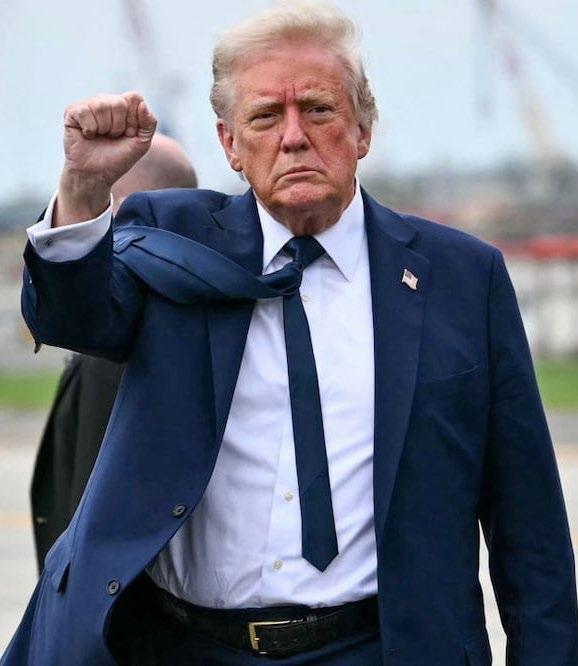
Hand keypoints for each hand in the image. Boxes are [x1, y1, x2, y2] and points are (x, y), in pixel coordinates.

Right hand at [55, 92, 156, 225]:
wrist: (97, 174)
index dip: (133, 120)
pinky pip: (85, 112)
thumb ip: (149, 124)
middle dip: (119, 126)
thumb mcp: (141, 143)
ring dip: (104, 128)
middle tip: (112, 137)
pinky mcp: (73, 112)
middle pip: (119, 102)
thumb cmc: (118, 158)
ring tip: (100, 137)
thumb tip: (142, 104)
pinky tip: (88, 135)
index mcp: (124, 106)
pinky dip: (89, 129)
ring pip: (101, 106)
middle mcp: (106, 101)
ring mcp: (89, 105)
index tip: (129, 134)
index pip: (134, 98)